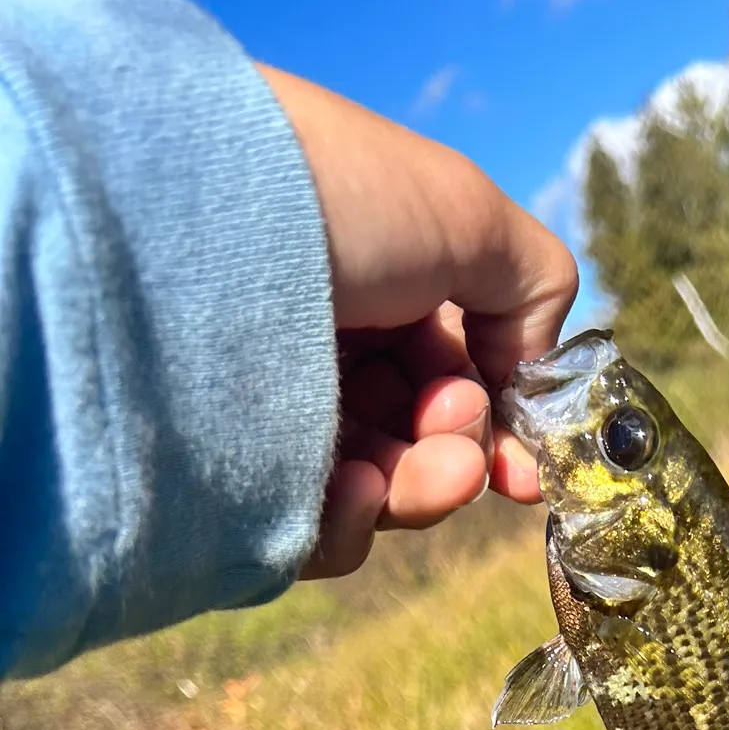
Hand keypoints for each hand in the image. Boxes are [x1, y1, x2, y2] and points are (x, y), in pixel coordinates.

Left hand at [256, 65, 576, 578]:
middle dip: (462, 457)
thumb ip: (535, 287)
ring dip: (423, 491)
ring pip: (379, 493)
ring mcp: (274, 415)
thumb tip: (529, 370)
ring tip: (429, 476)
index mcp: (377, 289)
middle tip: (463, 455)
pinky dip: (355, 522)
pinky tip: (357, 489)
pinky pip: (314, 530)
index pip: (453, 377)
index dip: (500, 425)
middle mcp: (322, 350)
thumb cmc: (340, 199)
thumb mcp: (470, 215)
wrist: (192, 217)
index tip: (525, 468)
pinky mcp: (232, 475)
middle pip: (422, 443)